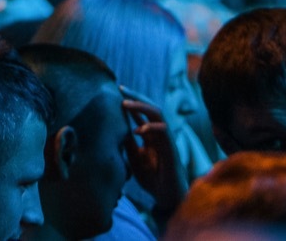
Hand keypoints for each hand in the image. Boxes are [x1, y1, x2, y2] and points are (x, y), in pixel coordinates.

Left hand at [120, 85, 187, 216]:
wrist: (167, 196)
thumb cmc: (152, 177)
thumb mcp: (134, 157)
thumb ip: (128, 142)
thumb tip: (114, 127)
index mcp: (151, 135)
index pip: (142, 113)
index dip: (131, 102)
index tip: (116, 91)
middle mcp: (160, 134)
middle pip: (151, 108)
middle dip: (136, 97)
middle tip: (120, 89)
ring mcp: (167, 140)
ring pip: (158, 115)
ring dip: (141, 107)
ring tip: (125, 104)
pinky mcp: (172, 149)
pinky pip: (164, 132)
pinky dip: (151, 128)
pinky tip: (137, 130)